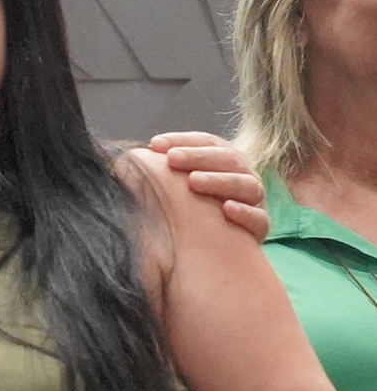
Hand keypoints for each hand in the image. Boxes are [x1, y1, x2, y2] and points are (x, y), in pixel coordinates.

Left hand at [147, 132, 267, 240]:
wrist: (222, 251)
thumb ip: (166, 173)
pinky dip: (245, 212)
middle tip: (172, 159)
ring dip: (219, 181)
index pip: (209, 142)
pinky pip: (259, 218)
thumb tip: (130, 159)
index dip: (183, 140)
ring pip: (246, 185)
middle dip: (199, 157)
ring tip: (193, 182)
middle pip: (229, 159)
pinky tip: (226, 209)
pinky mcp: (260, 227)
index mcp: (226, 162)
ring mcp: (254, 201)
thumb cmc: (195, 212)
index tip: (154, 145)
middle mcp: (244, 176)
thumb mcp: (180, 190)